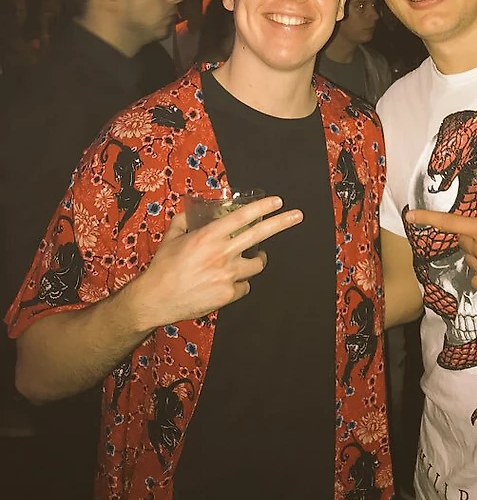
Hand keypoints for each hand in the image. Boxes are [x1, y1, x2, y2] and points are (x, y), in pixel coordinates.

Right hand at [132, 195, 302, 329]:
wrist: (156, 299)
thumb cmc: (162, 267)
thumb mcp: (171, 237)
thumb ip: (184, 221)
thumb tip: (190, 210)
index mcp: (208, 236)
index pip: (241, 217)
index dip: (262, 207)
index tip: (277, 201)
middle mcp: (221, 254)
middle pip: (260, 234)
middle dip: (282, 222)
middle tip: (297, 215)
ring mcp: (227, 276)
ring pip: (257, 265)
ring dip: (257, 259)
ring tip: (255, 257)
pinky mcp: (228, 295)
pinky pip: (245, 286)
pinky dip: (240, 283)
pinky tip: (229, 282)